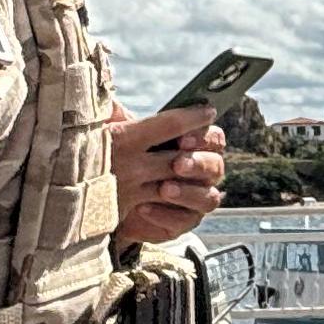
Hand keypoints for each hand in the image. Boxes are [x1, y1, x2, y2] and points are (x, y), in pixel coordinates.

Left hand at [111, 106, 227, 247]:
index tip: (182, 137)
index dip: (202, 136)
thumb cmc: (120, 157)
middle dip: (198, 164)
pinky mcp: (182, 222)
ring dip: (187, 192)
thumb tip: (109, 100)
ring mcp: (194, 199)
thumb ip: (120, 117)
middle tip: (176, 164)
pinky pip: (184, 221)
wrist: (108, 197)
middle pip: (215, 166)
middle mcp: (201, 172)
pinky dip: (165, 214)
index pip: (213, 137)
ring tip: (162, 189)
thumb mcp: (119, 135)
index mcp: (193, 144)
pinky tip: (143, 208)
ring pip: (208, 198)